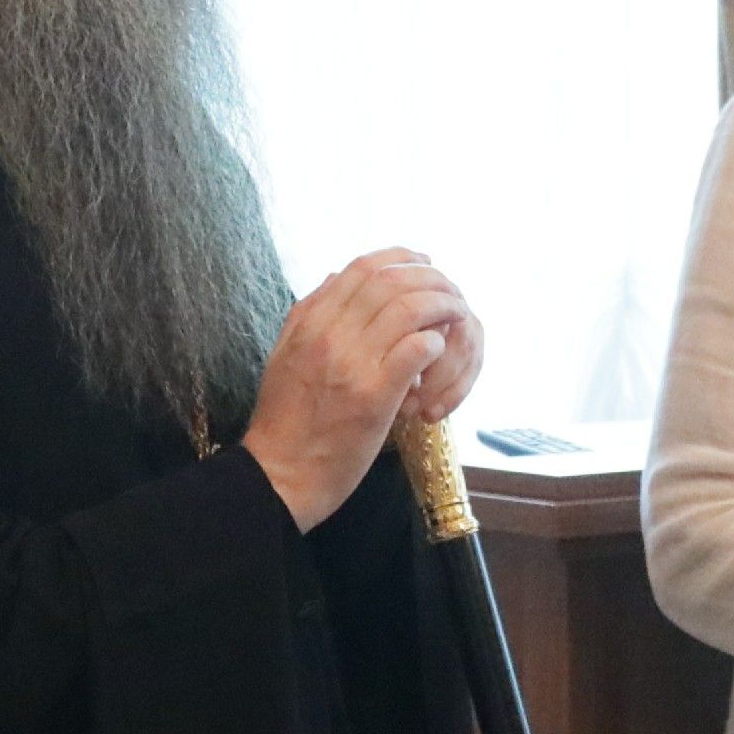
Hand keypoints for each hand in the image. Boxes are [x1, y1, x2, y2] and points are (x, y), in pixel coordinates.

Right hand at [244, 249, 478, 528]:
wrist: (278, 475)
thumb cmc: (285, 420)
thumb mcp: (285, 354)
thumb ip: (307, 312)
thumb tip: (335, 276)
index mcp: (309, 323)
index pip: (361, 269)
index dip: (399, 258)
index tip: (423, 262)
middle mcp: (330, 336)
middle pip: (390, 282)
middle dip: (430, 278)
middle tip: (450, 289)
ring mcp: (352, 365)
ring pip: (409, 310)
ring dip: (441, 307)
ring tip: (455, 315)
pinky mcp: (374, 397)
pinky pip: (416, 350)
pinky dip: (435, 342)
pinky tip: (439, 350)